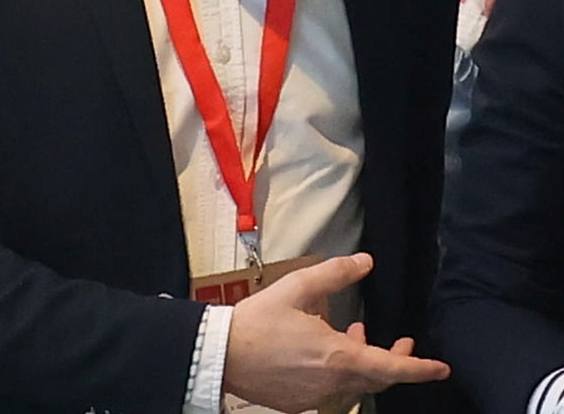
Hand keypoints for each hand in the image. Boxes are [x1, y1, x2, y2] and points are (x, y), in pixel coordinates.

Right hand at [222, 253, 448, 413]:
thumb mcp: (296, 288)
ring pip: (352, 385)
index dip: (420, 368)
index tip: (441, 367)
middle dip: (394, 361)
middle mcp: (333, 383)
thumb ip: (334, 274)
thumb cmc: (257, 322)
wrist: (220, 353)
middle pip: (376, 378)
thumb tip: (365, 262)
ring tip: (352, 337)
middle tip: (402, 345)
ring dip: (360, 363)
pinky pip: (327, 391)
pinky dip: (335, 373)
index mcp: (339, 357)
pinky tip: (319, 354)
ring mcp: (315, 397)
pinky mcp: (297, 403)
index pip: (393, 368)